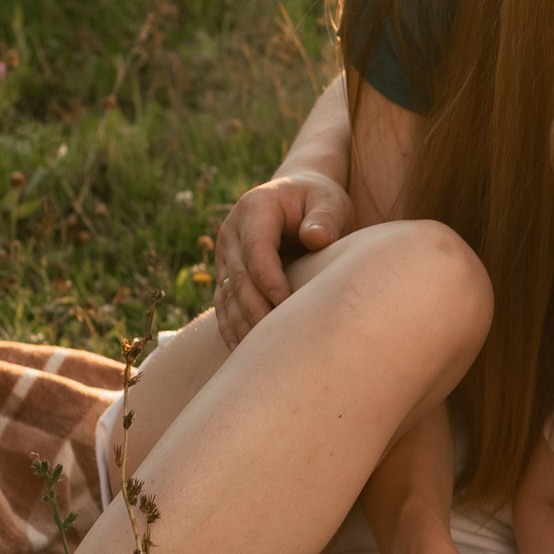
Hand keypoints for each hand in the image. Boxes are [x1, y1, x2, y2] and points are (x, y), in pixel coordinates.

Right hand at [213, 170, 353, 345]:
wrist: (298, 199)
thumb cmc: (319, 201)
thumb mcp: (329, 201)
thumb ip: (325, 217)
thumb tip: (316, 238)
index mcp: (255, 208)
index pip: (256, 248)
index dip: (268, 277)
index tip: (284, 303)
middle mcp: (232, 232)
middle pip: (239, 277)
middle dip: (256, 309)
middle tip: (276, 339)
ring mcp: (225, 255)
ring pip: (228, 295)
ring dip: (242, 324)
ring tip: (258, 354)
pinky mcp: (226, 274)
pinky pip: (224, 304)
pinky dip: (232, 327)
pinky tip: (241, 351)